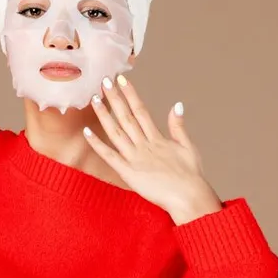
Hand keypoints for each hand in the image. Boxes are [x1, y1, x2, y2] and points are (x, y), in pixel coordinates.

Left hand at [83, 75, 223, 224]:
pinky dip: (98, 144)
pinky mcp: (128, 172)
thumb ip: (178, 127)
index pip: (141, 111)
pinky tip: (87, 132)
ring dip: (104, 115)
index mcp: (158, 139)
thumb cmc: (191, 176)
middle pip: (126, 117)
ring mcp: (135, 158)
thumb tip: (177, 105)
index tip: (122, 80)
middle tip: (104, 81)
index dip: (130, 94)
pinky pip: (109, 156)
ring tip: (94, 99)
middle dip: (115, 98)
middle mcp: (144, 145)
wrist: (189, 197)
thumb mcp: (188, 147)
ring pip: (116, 132)